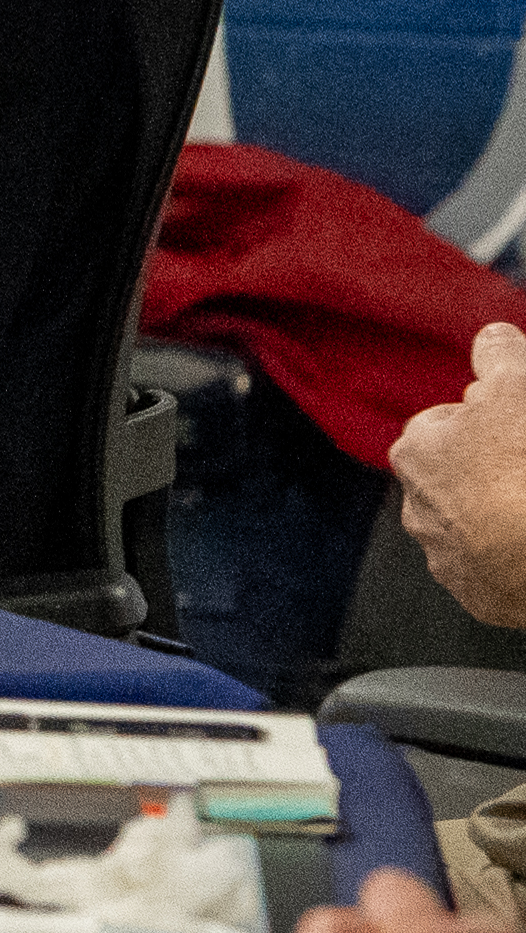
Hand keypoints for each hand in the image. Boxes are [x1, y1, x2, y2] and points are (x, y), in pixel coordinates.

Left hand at [393, 321, 525, 625]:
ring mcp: (448, 557)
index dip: (491, 420)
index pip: (448, 422)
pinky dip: (518, 560)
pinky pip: (500, 572)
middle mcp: (417, 506)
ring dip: (506, 515)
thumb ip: (500, 356)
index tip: (519, 425)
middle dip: (497, 469)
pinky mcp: (481, 597)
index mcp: (418, 450)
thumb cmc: (524, 465)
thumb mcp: (516, 390)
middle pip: (463, 476)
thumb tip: (491, 335)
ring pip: (478, 524)